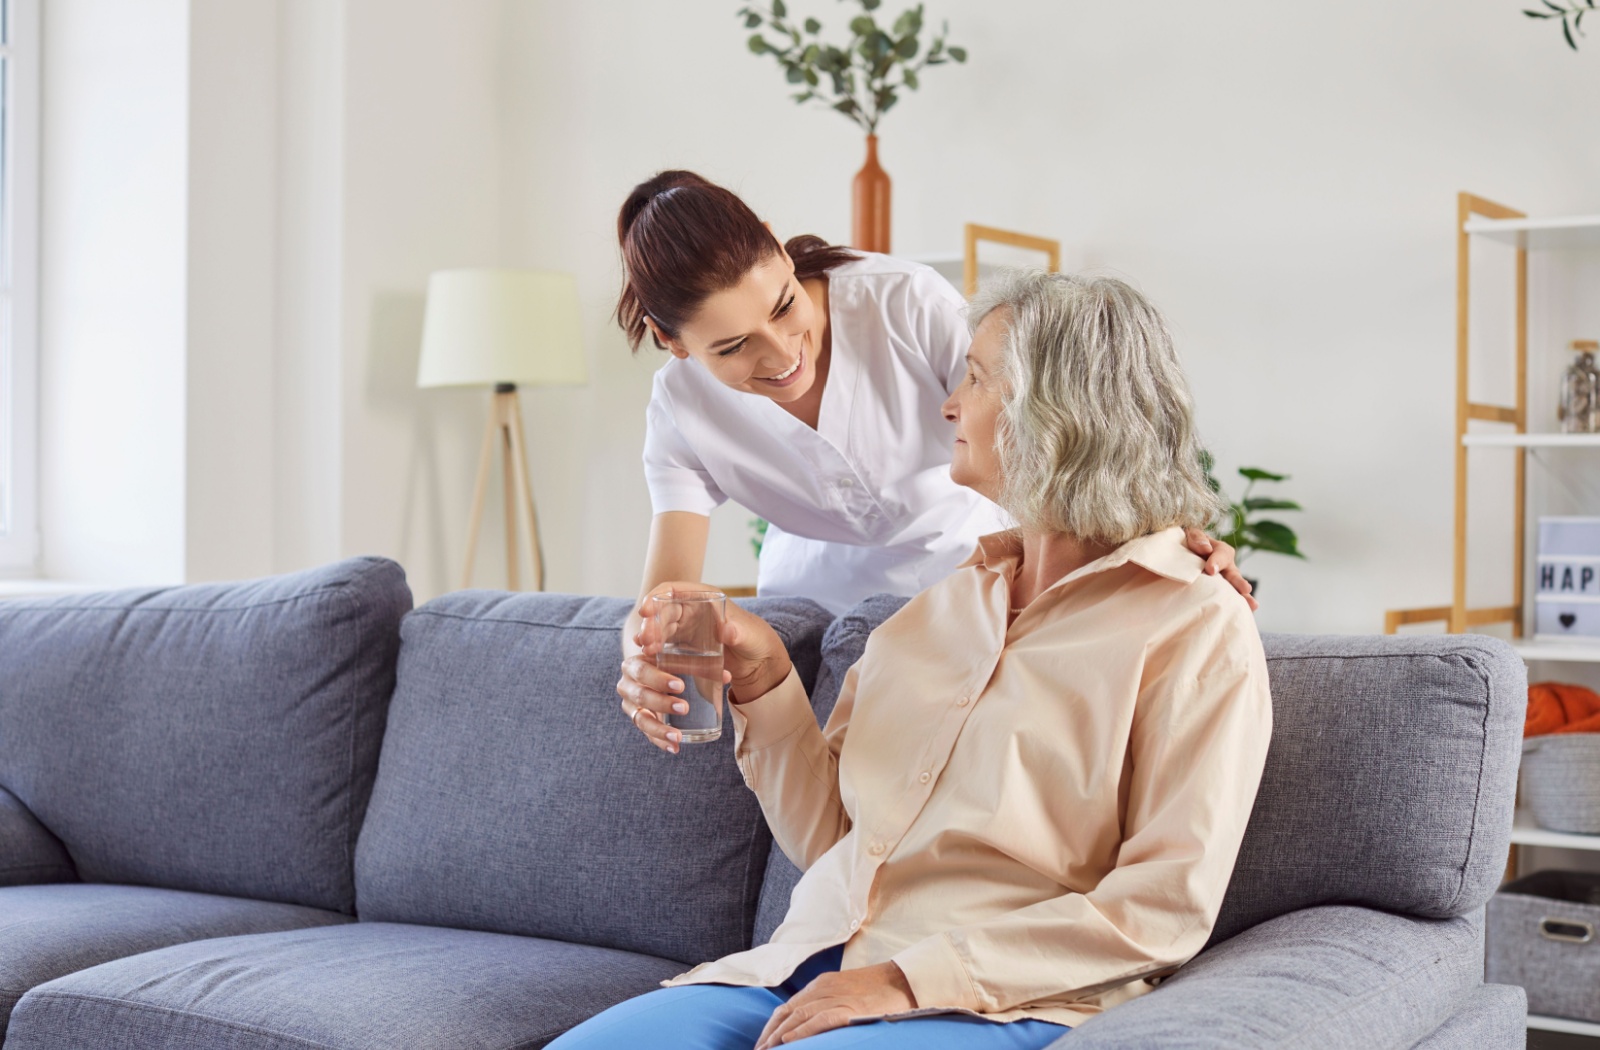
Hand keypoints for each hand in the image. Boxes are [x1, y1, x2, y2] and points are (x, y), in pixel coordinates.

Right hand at [616, 583, 792, 754]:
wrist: (758, 663)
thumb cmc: (756, 640)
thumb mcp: (749, 635)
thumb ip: (738, 632)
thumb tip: (726, 630)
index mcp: (703, 597)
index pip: (674, 589)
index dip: (657, 596)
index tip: (646, 610)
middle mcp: (690, 610)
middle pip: (662, 611)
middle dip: (651, 623)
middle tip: (645, 641)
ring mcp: (684, 628)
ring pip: (660, 628)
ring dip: (650, 638)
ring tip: (647, 651)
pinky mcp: (682, 646)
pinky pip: (664, 646)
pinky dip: (657, 651)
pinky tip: (652, 659)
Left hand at [754, 962, 916, 1048]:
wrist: (907, 980)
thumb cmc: (881, 993)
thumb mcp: (848, 995)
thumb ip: (828, 1006)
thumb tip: (810, 1027)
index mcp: (822, 984)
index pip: (788, 1006)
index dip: (772, 1026)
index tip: (762, 1043)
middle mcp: (824, 988)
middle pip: (787, 1011)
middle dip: (769, 1033)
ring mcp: (837, 997)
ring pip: (799, 1015)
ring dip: (779, 1036)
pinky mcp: (850, 1008)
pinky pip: (820, 1020)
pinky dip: (802, 1031)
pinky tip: (789, 1042)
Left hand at [1183, 529, 1257, 611]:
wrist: (1180, 555)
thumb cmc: (1187, 543)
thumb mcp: (1190, 535)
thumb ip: (1197, 538)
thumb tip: (1206, 549)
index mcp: (1219, 550)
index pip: (1222, 554)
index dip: (1217, 561)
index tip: (1210, 570)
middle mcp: (1226, 566)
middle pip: (1234, 574)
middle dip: (1238, 582)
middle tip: (1245, 589)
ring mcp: (1224, 581)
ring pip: (1234, 588)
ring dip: (1242, 597)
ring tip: (1252, 605)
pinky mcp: (1219, 591)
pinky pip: (1227, 598)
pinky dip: (1234, 605)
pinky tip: (1240, 614)